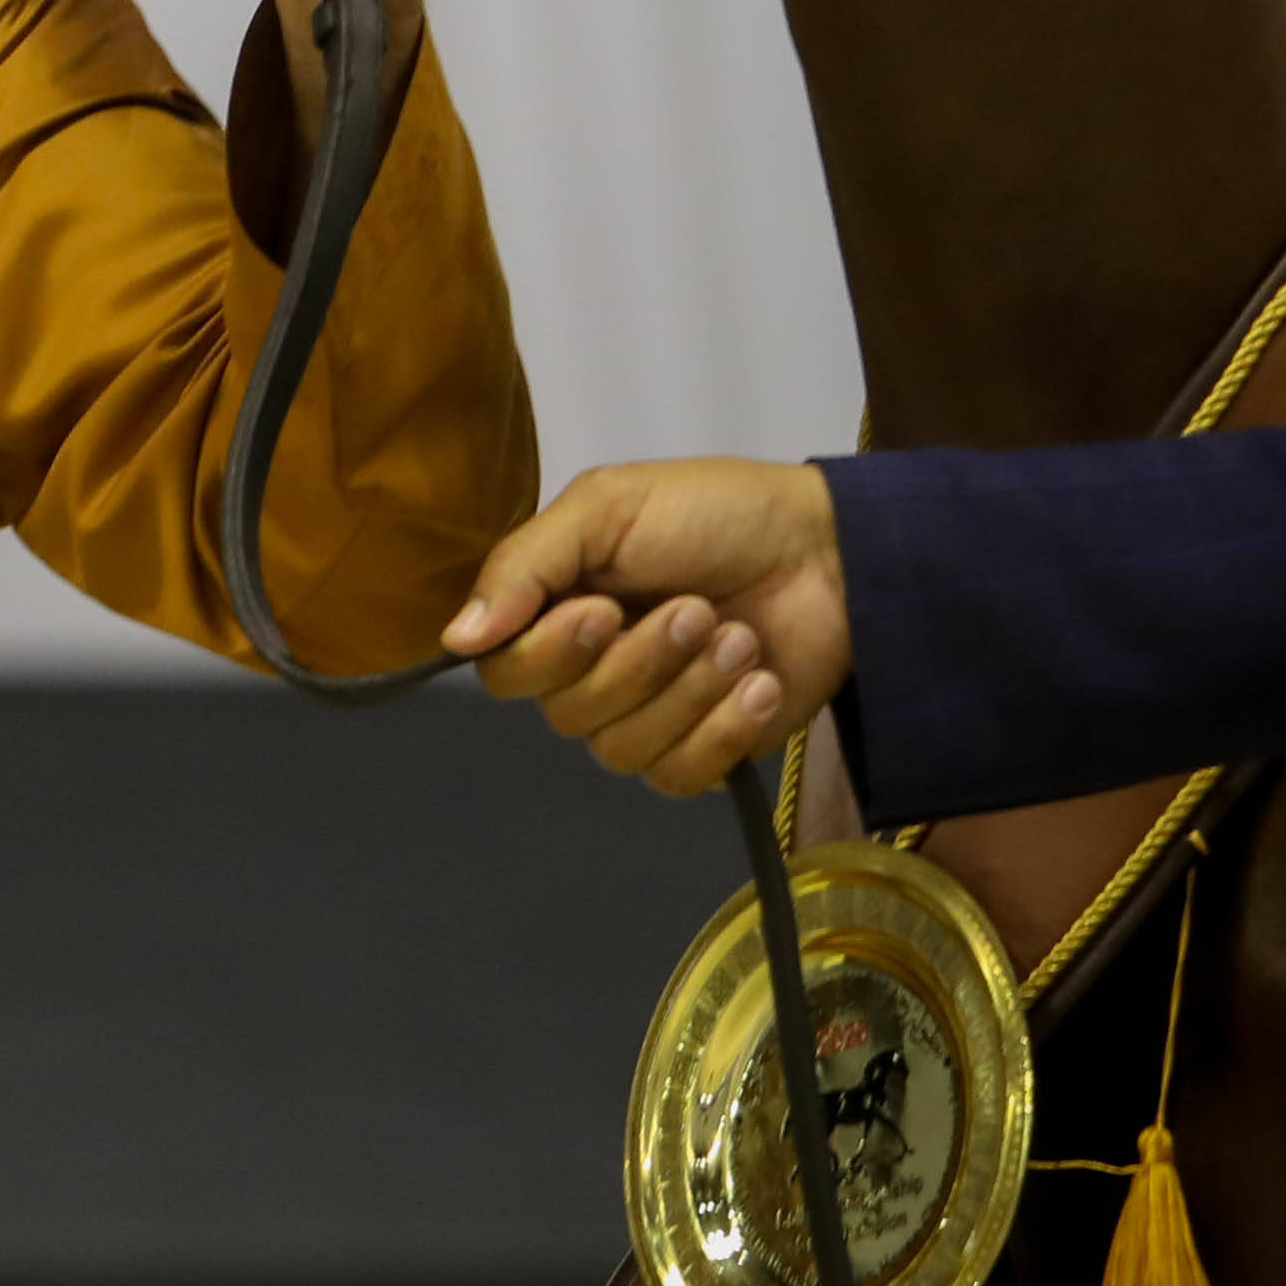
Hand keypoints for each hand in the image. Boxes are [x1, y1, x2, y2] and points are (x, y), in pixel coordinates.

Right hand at [442, 458, 852, 794]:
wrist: (830, 551)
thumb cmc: (713, 514)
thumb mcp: (606, 508)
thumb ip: (524, 566)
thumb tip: (455, 638)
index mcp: (556, 609)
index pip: (505, 670)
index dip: (549, 655)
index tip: (604, 610)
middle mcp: (589, 671)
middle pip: (566, 714)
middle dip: (641, 662)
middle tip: (699, 609)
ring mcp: (648, 717)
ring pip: (622, 750)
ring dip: (690, 691)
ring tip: (739, 639)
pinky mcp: (705, 753)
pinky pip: (679, 777)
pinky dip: (723, 729)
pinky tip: (759, 684)